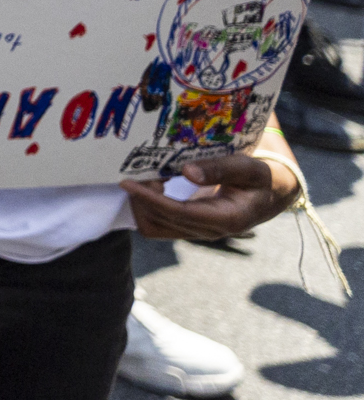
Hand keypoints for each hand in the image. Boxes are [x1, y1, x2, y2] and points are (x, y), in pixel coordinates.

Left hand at [123, 147, 301, 241]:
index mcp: (226, 219)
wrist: (271, 193)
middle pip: (162, 221)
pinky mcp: (192, 227)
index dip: (151, 199)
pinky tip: (150, 186)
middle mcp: (211, 231)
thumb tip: (187, 172)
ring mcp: (199, 231)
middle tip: (135, 172)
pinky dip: (149, 208)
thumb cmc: (260, 177)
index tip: (128, 183)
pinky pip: (161, 224)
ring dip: (142, 205)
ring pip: (157, 227)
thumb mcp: (248, 168)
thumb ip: (221, 169)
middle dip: (143, 199)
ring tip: (142, 178)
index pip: (178, 213)